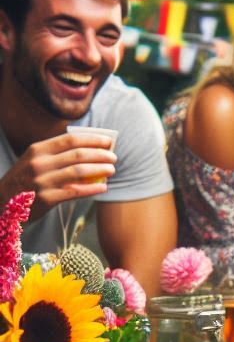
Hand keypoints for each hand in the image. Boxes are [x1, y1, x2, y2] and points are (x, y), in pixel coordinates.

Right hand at [0, 132, 116, 218]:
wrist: (3, 201)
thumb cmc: (25, 179)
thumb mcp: (34, 160)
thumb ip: (57, 154)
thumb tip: (91, 149)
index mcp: (38, 150)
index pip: (70, 139)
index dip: (92, 139)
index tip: (108, 141)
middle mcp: (39, 163)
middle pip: (78, 155)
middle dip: (101, 155)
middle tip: (114, 158)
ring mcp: (42, 181)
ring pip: (79, 171)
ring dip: (100, 170)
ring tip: (112, 170)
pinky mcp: (47, 198)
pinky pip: (76, 191)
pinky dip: (92, 188)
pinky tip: (103, 187)